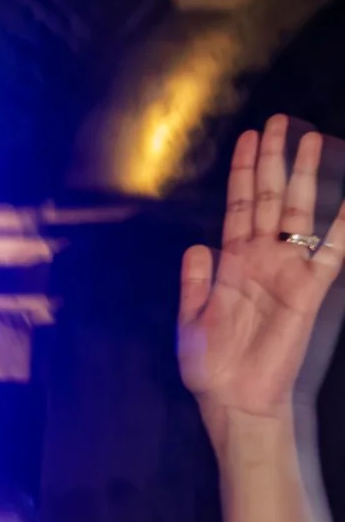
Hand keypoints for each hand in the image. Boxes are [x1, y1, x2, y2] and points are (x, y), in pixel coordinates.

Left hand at [178, 117, 344, 442]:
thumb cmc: (211, 364)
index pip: (236, 206)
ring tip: (308, 139)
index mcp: (231, 262)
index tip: (247, 138)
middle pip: (267, 198)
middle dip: (272, 160)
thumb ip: (195, 281)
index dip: (241, 172)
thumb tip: (197, 245)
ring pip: (297, 212)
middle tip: (278, 123)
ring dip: (301, 177)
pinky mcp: (308, 289)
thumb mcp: (191, 319)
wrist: (233, 398)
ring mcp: (286, 270)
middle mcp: (261, 258)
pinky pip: (330, 251)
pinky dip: (342, 225)